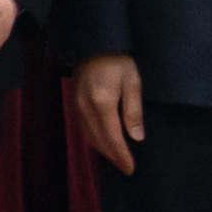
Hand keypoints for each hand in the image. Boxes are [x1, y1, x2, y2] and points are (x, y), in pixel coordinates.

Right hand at [68, 52, 145, 171]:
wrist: (95, 42)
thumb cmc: (119, 60)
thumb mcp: (133, 83)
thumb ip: (133, 111)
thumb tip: (136, 138)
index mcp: (102, 103)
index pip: (112, 138)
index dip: (122, 156)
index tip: (131, 169)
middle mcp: (86, 107)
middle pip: (98, 140)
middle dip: (113, 156)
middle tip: (126, 168)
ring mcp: (77, 104)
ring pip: (89, 135)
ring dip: (103, 150)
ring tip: (117, 158)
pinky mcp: (75, 100)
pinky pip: (83, 127)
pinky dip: (94, 139)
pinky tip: (103, 141)